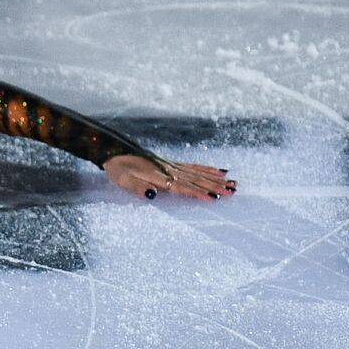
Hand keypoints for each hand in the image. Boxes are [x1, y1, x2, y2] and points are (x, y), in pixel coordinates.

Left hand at [102, 154, 235, 201]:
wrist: (115, 151)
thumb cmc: (118, 169)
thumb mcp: (122, 180)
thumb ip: (137, 187)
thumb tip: (152, 195)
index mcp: (158, 176)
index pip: (181, 186)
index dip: (197, 192)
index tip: (214, 197)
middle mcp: (169, 170)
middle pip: (195, 179)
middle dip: (215, 186)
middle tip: (233, 192)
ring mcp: (172, 165)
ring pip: (198, 173)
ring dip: (216, 179)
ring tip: (233, 183)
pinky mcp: (172, 163)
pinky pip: (193, 166)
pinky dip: (207, 169)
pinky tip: (220, 171)